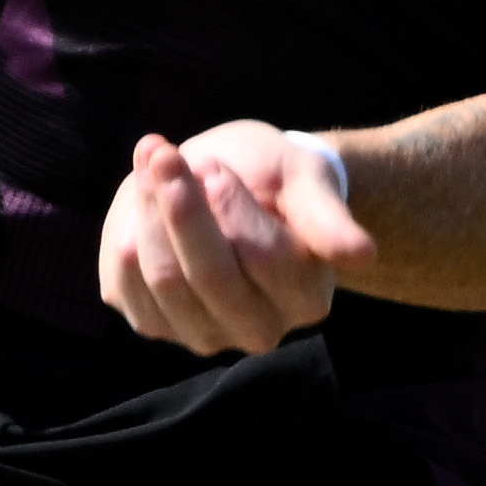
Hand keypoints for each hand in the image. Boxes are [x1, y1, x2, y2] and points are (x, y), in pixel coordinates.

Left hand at [100, 121, 372, 354]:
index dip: (230, 206)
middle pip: (206, 275)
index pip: (260, 256)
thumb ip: (329, 219)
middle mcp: (258, 330)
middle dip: (178, 206)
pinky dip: (123, 230)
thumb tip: (362, 256)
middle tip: (163, 151)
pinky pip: (122, 283)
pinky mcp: (153, 323)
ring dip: (145, 209)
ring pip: (160, 279)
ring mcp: (202, 334)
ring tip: (155, 158)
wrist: (242, 190)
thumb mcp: (308, 182)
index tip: (212, 163)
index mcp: (306, 298)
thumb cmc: (282, 183)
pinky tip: (141, 193)